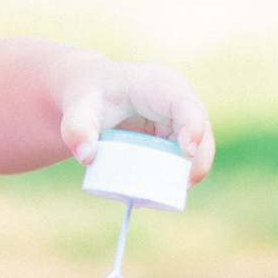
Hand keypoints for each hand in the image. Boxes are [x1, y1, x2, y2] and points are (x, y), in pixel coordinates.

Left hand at [56, 56, 215, 183]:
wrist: (92, 93)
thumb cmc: (88, 96)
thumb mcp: (78, 108)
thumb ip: (77, 129)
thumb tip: (86, 157)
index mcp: (157, 83)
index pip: (183, 103)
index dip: (191, 126)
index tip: (187, 152)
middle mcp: (176, 98)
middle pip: (200, 127)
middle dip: (198, 158)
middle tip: (182, 188)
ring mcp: (180, 116)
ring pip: (200, 144)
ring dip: (193, 169)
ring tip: (173, 194)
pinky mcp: (177, 133)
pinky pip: (189, 154)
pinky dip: (184, 172)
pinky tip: (170, 191)